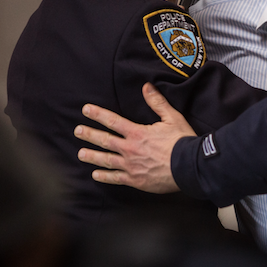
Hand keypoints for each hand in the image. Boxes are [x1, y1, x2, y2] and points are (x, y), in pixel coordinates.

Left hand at [74, 83, 195, 192]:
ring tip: (81, 153)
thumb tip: (146, 87)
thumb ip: (157, 103)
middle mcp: (130, 149)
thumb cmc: (182, 142)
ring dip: (92, 156)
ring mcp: (131, 166)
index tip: (86, 110)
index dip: (98, 114)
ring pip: (106, 160)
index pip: (113, 121)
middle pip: (105, 140)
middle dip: (89, 134)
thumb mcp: (172, 118)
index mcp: (137, 133)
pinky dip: (104, 176)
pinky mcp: (135, 180)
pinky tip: (95, 175)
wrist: (189, 167)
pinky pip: (116, 178)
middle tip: (77, 131)